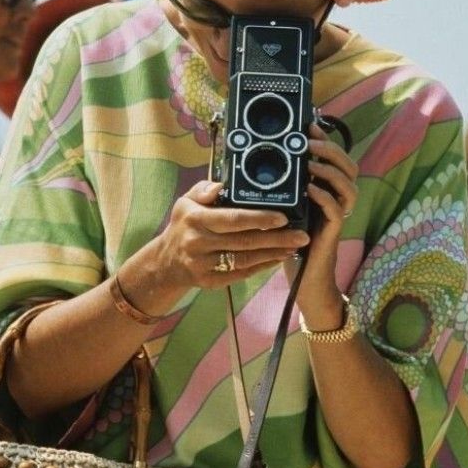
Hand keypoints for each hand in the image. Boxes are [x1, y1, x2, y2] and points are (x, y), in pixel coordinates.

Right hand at [154, 180, 309, 289]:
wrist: (166, 262)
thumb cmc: (183, 226)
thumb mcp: (186, 202)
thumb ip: (204, 190)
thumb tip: (222, 185)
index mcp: (195, 219)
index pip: (232, 218)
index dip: (259, 218)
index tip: (283, 217)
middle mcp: (198, 242)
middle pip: (244, 241)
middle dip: (276, 238)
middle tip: (301, 235)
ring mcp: (203, 265)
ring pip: (245, 260)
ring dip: (273, 253)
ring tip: (295, 246)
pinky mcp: (210, 282)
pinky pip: (241, 274)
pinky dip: (262, 266)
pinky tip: (278, 258)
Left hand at [288, 122, 358, 320]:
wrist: (304, 280)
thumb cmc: (289, 242)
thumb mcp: (283, 207)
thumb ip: (281, 187)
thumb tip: (260, 161)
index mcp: (326, 190)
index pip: (334, 159)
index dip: (326, 140)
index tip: (310, 125)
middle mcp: (336, 200)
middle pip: (349, 167)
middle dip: (331, 150)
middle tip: (310, 143)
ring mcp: (338, 216)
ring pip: (349, 186)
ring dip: (330, 171)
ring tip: (310, 163)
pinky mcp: (333, 232)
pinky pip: (337, 210)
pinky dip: (325, 196)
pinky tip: (310, 189)